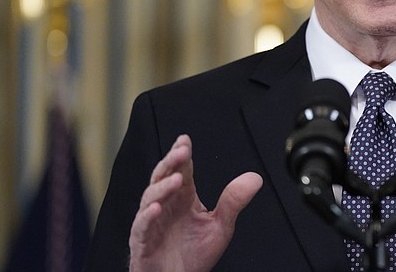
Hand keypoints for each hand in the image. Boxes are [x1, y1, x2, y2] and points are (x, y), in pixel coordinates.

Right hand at [128, 134, 262, 271]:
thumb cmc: (193, 255)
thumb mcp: (220, 225)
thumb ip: (233, 201)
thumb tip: (254, 178)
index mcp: (183, 199)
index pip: (181, 170)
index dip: (181, 154)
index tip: (185, 140)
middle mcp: (166, 206)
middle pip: (163, 177)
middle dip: (171, 162)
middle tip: (181, 151)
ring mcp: (152, 222)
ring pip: (150, 197)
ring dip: (163, 187)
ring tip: (177, 179)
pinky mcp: (142, 241)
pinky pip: (141, 226)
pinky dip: (147, 217)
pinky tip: (156, 209)